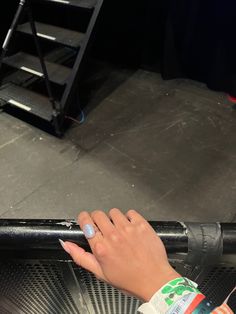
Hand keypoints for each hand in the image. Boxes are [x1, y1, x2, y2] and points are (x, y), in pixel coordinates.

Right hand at [61, 208, 179, 300]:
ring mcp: (128, 229)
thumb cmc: (128, 279)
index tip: (86, 219)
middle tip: (104, 228)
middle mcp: (113, 236)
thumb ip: (81, 257)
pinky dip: (129, 218)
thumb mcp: (100, 272)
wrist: (154, 280)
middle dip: (98, 219)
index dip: (84, 218)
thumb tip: (66, 244)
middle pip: (98, 214)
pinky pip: (130, 212)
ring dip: (114, 219)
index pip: (86, 221)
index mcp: (101, 247)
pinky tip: (131, 229)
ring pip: (114, 212)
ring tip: (120, 230)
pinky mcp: (142, 225)